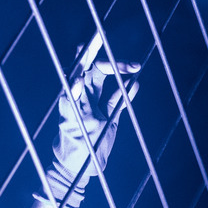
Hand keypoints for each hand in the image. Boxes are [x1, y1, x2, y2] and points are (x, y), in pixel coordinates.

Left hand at [51, 31, 139, 192]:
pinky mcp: (106, 118)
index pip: (81, 66)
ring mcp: (95, 106)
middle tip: (122, 53)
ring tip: (135, 66)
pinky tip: (135, 84)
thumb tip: (76, 77)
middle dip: (108, 58)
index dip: (89, 51)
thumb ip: (75, 100)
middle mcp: (83, 97)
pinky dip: (126, 92)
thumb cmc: (72, 147)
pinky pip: (117, 100)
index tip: (100, 37)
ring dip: (120, 73)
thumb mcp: (73, 124)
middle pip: (95, 69)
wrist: (77, 170)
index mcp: (73, 94)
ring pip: (107, 82)